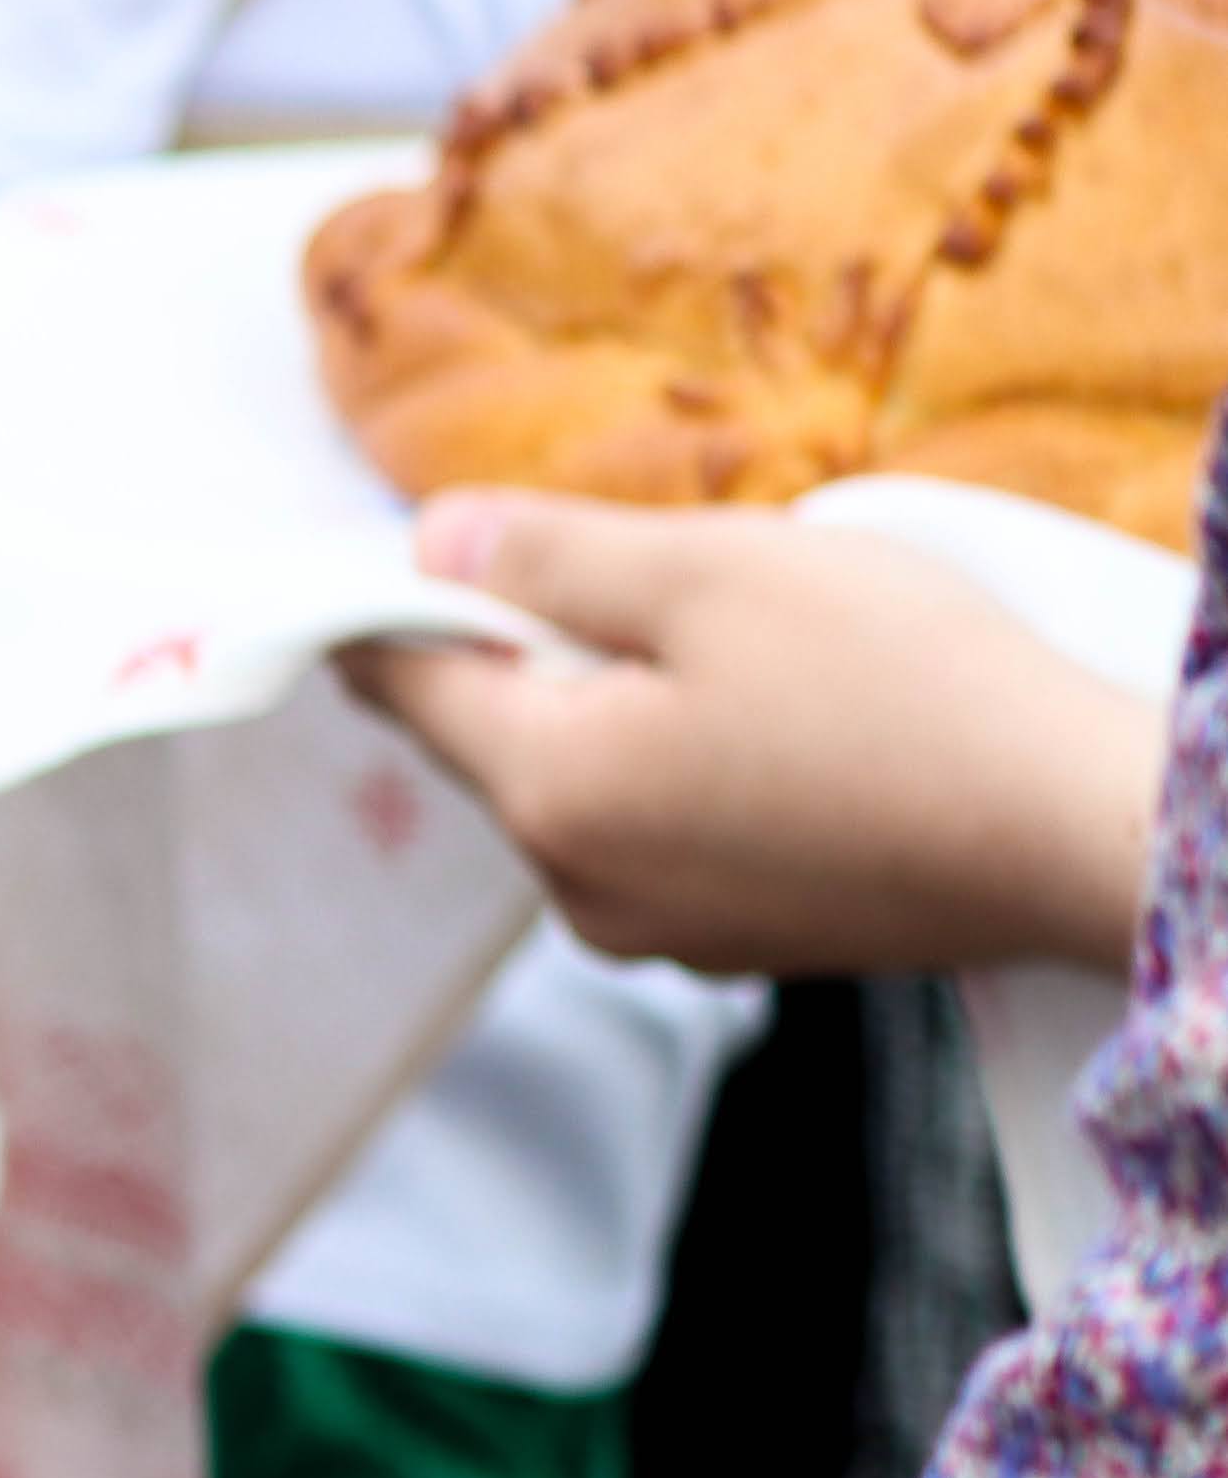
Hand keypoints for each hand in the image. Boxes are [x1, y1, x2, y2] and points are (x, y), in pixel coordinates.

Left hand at [340, 491, 1168, 976]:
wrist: (1083, 834)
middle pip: (490, 736)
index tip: (422, 539)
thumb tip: (428, 542)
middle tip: (626, 565)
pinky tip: (776, 716)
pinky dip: (678, 761)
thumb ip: (551, 557)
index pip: (401, 683)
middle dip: (526, 644)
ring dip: (611, 702)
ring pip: (578, 781)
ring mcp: (658, 928)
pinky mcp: (738, 938)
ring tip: (731, 642)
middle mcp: (576, 886)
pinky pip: (657, 827)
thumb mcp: (715, 573)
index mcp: (548, 793)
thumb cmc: (910, 692)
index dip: (395, 597)